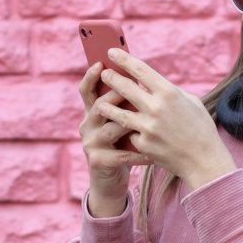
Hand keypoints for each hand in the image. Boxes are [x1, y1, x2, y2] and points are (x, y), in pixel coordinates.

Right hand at [78, 62, 152, 202]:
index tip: (101, 63)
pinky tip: (154, 152)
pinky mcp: (98, 161)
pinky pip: (122, 154)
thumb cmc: (123, 144)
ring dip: (130, 124)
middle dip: (116, 95)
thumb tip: (144, 80)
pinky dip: (140, 153)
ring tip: (147, 121)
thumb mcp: (121, 122)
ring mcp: (91, 143)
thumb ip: (127, 104)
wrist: (111, 180)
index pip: (87, 89)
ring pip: (111, 128)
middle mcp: (87, 125)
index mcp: (93, 112)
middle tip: (132, 88)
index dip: (91, 76)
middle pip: (100, 105)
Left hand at [95, 48, 237, 190]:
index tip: (112, 52)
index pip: (140, 70)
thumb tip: (154, 85)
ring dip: (107, 106)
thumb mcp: (191, 102)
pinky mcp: (143, 144)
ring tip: (100, 103)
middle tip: (104, 74)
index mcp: (169, 92)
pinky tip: (122, 133)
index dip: (124, 59)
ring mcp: (148, 127)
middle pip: (125, 88)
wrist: (204, 160)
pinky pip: (131, 134)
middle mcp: (156, 107)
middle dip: (111, 78)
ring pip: (118, 113)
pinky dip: (130, 133)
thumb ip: (170, 92)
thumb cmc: (201, 128)